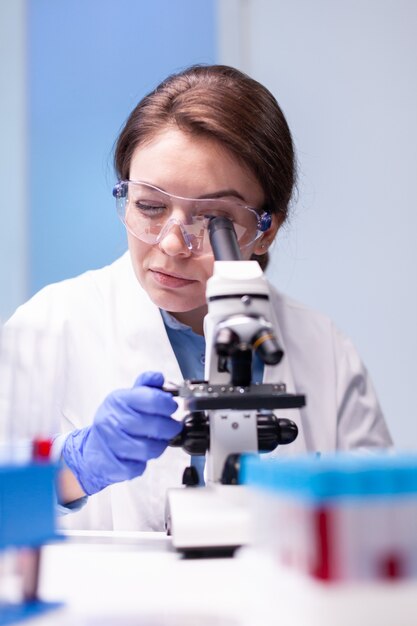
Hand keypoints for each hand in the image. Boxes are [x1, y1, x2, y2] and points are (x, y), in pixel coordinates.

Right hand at [62, 371, 180, 494]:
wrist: (92, 449)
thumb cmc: (115, 421)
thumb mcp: (128, 398)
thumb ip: (146, 386)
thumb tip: (158, 378)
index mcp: (119, 400)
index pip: (151, 398)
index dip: (167, 404)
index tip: (172, 407)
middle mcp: (112, 420)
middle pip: (155, 425)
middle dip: (170, 427)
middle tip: (173, 427)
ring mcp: (111, 443)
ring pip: (149, 448)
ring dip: (160, 445)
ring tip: (159, 441)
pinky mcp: (112, 464)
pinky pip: (138, 466)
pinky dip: (144, 462)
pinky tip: (142, 455)